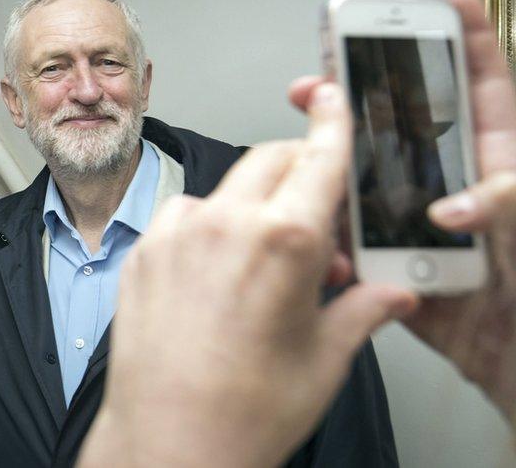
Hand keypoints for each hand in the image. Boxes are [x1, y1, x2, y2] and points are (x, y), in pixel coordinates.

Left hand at [78, 84, 416, 467]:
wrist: (165, 442)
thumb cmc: (240, 413)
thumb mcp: (324, 360)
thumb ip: (362, 310)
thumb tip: (390, 294)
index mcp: (283, 241)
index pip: (319, 156)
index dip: (332, 122)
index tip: (332, 99)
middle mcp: (223, 224)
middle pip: (270, 159)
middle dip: (299, 172)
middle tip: (314, 218)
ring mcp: (174, 234)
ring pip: (225, 189)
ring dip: (250, 206)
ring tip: (261, 263)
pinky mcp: (141, 251)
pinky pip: (181, 215)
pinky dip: (205, 228)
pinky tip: (214, 273)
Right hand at [287, 0, 515, 424]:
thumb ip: (509, 207)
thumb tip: (453, 206)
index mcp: (500, 164)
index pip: (485, 87)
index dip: (467, 36)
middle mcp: (456, 189)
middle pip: (403, 126)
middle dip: (360, 96)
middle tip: (321, 81)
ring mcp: (423, 228)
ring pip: (367, 186)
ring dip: (331, 171)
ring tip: (298, 152)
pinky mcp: (399, 269)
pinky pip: (357, 250)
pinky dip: (335, 247)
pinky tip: (320, 239)